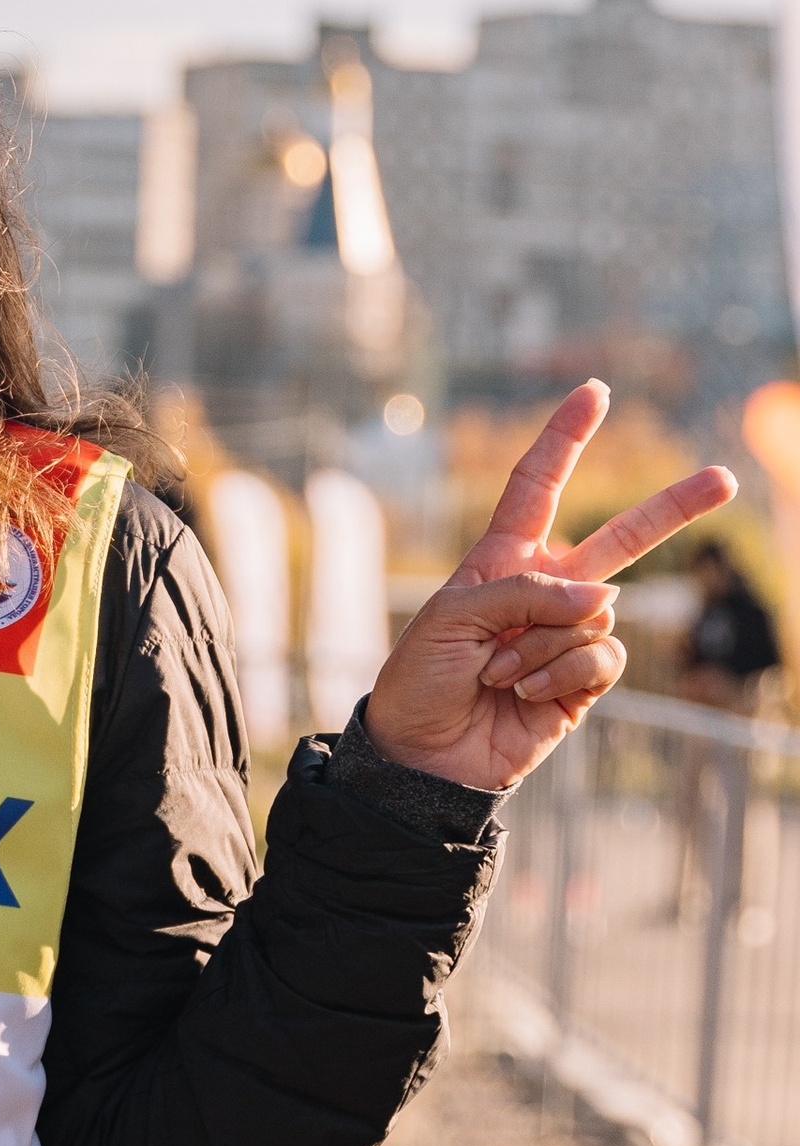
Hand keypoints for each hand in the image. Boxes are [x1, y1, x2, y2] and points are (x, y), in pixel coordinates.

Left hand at [363, 381, 735, 793]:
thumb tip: (606, 600)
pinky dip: (562, 675)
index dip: (565, 438)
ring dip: (542, 647)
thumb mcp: (454, 617)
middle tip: (724, 478)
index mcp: (503, 557)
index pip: (538, 485)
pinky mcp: (585, 681)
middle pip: (623, 538)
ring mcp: (570, 635)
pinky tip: (526, 695)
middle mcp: (546, 589)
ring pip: (597, 616)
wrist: (424, 753)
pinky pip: (603, 658)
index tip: (595, 392)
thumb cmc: (422, 677)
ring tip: (498, 673)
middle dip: (674, 509)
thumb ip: (527, 592)